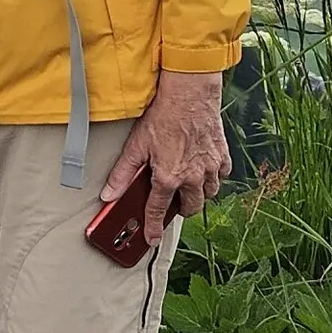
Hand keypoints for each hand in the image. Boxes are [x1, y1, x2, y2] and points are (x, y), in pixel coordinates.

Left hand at [100, 68, 229, 243]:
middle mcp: (193, 177)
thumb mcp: (136, 145)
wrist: (190, 94)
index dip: (153, 227)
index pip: (158, 211)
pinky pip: (221, 176)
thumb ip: (122, 173)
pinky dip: (212, 177)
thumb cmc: (163, 116)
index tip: (151, 239)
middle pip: (190, 208)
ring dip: (197, 194)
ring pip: (208, 194)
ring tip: (185, 185)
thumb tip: (109, 194)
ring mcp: (211, 168)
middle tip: (170, 204)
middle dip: (179, 210)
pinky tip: (202, 169)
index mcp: (169, 178)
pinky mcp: (222, 156)